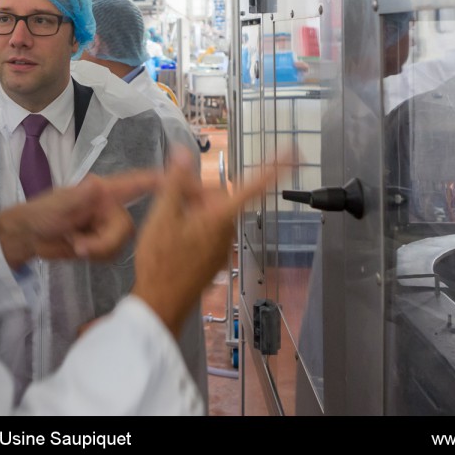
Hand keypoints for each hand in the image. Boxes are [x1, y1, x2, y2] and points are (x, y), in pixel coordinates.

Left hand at [0, 169, 161, 268]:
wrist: (29, 239)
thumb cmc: (40, 213)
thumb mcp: (56, 206)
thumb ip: (76, 198)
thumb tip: (95, 185)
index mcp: (103, 192)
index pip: (135, 183)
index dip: (156, 181)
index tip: (179, 178)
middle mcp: (110, 207)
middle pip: (127, 227)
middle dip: (105, 242)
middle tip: (79, 246)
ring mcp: (107, 227)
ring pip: (119, 244)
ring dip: (96, 250)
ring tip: (73, 243)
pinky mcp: (103, 244)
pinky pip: (111, 255)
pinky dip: (94, 256)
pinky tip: (77, 249)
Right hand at [132, 151, 291, 336]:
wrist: (160, 302)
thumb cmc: (161, 262)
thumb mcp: (162, 215)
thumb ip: (176, 182)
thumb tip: (183, 152)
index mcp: (220, 218)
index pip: (254, 187)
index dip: (274, 168)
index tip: (294, 154)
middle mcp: (227, 232)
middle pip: (220, 197)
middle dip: (198, 192)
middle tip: (171, 200)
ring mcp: (221, 247)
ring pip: (212, 213)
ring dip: (193, 210)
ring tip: (167, 223)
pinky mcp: (214, 258)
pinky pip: (208, 231)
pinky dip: (193, 226)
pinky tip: (173, 237)